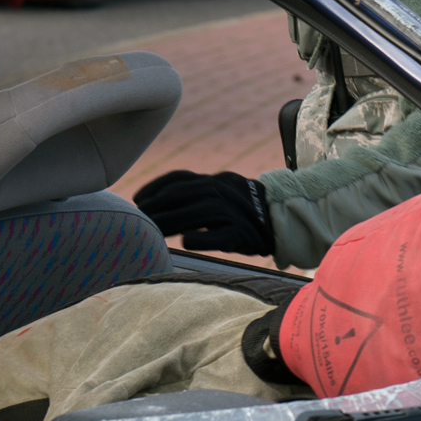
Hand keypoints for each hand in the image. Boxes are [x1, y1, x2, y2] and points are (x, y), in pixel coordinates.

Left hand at [134, 169, 272, 256]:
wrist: (283, 219)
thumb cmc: (243, 212)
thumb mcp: (220, 194)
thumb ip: (196, 196)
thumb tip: (158, 206)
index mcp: (216, 181)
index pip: (181, 178)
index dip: (156, 187)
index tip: (137, 199)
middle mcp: (224, 191)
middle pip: (186, 194)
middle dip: (159, 205)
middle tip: (140, 218)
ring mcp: (234, 211)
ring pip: (200, 212)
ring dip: (173, 221)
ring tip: (153, 231)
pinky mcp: (243, 233)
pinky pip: (222, 234)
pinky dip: (203, 237)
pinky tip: (186, 242)